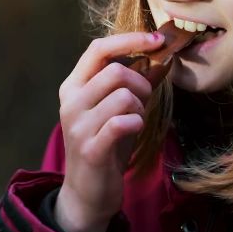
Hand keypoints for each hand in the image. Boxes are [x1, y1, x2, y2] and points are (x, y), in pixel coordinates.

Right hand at [54, 31, 163, 231]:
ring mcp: (78, 125)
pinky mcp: (90, 148)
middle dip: (141, 83)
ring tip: (136, 119)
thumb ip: (133, 84)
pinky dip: (136, 123)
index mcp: (73, 86)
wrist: (87, 192)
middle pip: (116, 72)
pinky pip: (122, 122)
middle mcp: (71, 102)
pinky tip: (133, 129)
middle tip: (144, 100)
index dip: (129, 39)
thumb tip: (161, 58)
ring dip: (140, 107)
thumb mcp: (116, 109)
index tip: (157, 40)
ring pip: (122, 96)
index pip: (98, 48)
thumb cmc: (105, 145)